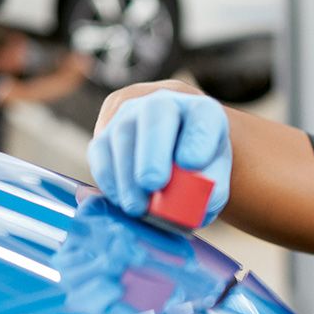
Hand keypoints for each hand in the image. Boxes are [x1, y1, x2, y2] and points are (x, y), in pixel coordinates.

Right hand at [87, 87, 230, 227]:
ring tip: (138, 207)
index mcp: (201, 112)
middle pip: (156, 114)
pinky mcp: (105, 133)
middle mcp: (164, 104)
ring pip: (123, 134)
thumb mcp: (213, 180)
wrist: (171, 156)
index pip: (203, 115)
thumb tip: (188, 209)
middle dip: (153, 151)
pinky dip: (109, 178)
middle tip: (153, 183)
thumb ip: (209, 191)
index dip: (197, 138)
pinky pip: (100, 152)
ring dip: (128, 174)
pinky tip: (121, 200)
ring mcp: (131, 114)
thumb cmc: (197, 171)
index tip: (192, 163)